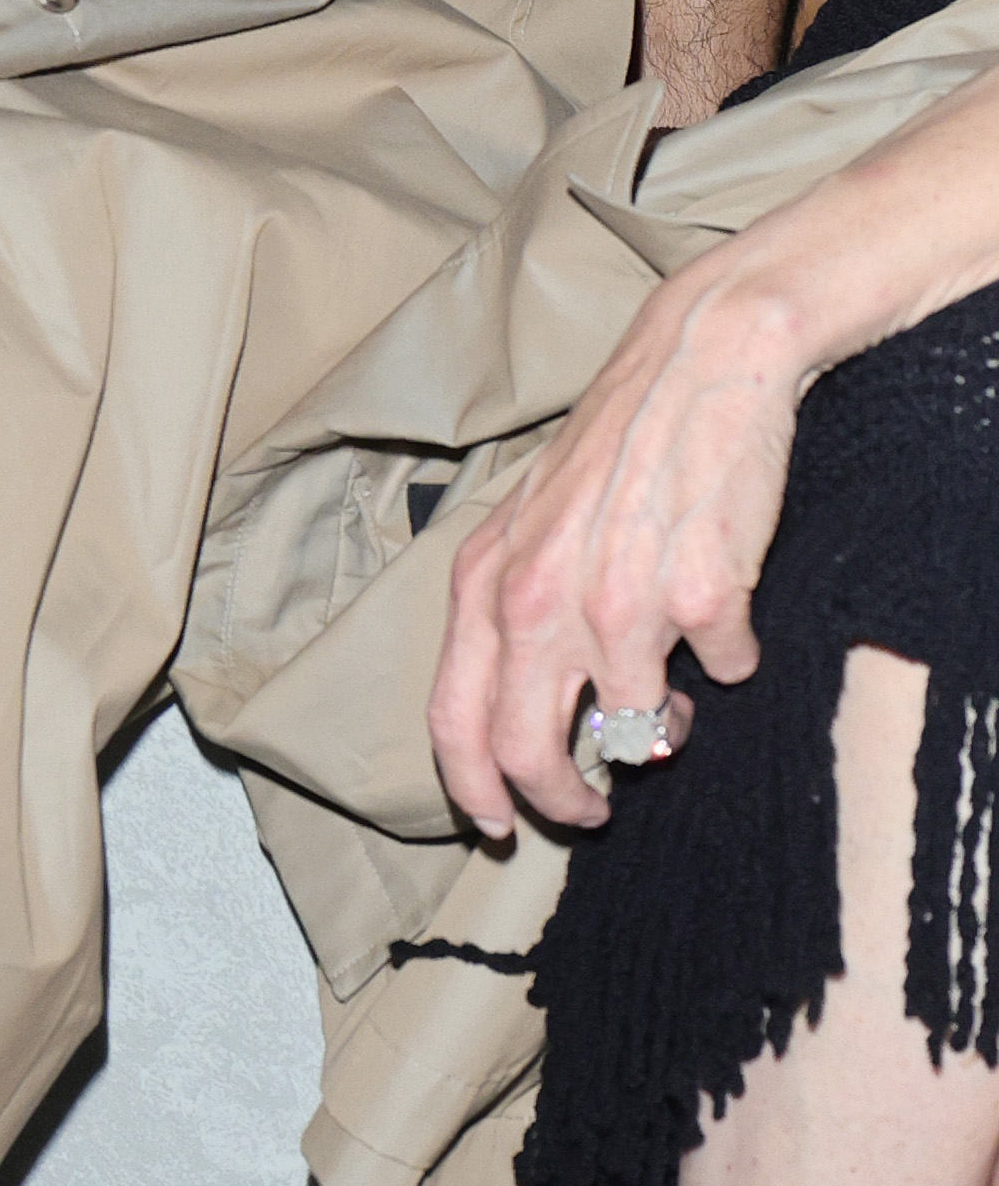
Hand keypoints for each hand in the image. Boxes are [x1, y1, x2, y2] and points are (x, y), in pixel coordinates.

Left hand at [424, 249, 804, 839]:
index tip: (500, 824)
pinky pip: (729, 671)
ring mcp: (623, 603)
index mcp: (486, 581)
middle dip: (561, 802)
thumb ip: (519, 614)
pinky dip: (732, 659)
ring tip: (675, 693)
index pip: (454, 719)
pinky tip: (726, 613)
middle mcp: (540, 599)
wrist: (702, 360)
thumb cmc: (616, 445)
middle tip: (591, 810)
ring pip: (639, 728)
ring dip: (660, 727)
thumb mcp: (531, 525)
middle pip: (526, 751)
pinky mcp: (706, 597)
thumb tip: (544, 716)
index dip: (473, 790)